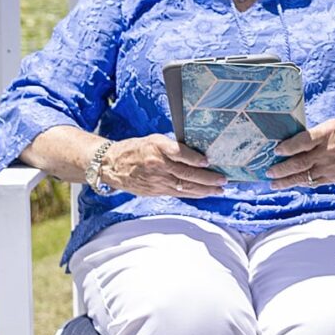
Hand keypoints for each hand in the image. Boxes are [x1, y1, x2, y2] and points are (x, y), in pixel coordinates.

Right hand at [102, 134, 225, 198]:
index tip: (206, 161)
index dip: (193, 158)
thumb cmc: (135, 149)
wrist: (111, 165)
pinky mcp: (155, 190)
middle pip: (185, 173)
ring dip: (204, 189)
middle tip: (222, 180)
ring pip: (184, 186)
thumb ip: (172, 147)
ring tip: (219, 190)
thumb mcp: (153, 140)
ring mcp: (156, 180)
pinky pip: (178, 193)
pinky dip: (193, 193)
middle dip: (207, 178)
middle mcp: (157, 164)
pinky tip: (204, 193)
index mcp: (156, 147)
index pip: (177, 152)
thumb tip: (197, 154)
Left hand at [271, 117, 334, 187]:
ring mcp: (332, 167)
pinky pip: (314, 182)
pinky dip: (301, 182)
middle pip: (300, 163)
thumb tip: (290, 143)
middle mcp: (329, 152)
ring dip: (287, 181)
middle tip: (268, 171)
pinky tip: (292, 182)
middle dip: (281, 169)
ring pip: (305, 177)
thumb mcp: (331, 125)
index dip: (288, 147)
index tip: (276, 150)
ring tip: (274, 183)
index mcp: (328, 134)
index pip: (304, 141)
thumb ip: (313, 135)